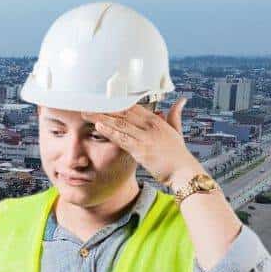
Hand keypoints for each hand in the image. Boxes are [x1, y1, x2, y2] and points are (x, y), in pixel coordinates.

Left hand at [85, 98, 199, 187]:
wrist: (183, 171)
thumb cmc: (178, 154)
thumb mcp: (177, 131)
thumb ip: (175, 115)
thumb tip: (181, 100)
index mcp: (156, 120)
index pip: (132, 107)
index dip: (116, 103)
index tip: (102, 100)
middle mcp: (150, 126)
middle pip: (123, 113)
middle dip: (104, 108)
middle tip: (88, 104)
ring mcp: (145, 137)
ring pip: (120, 124)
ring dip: (101, 118)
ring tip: (87, 113)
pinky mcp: (140, 149)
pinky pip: (122, 139)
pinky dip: (110, 132)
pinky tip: (98, 127)